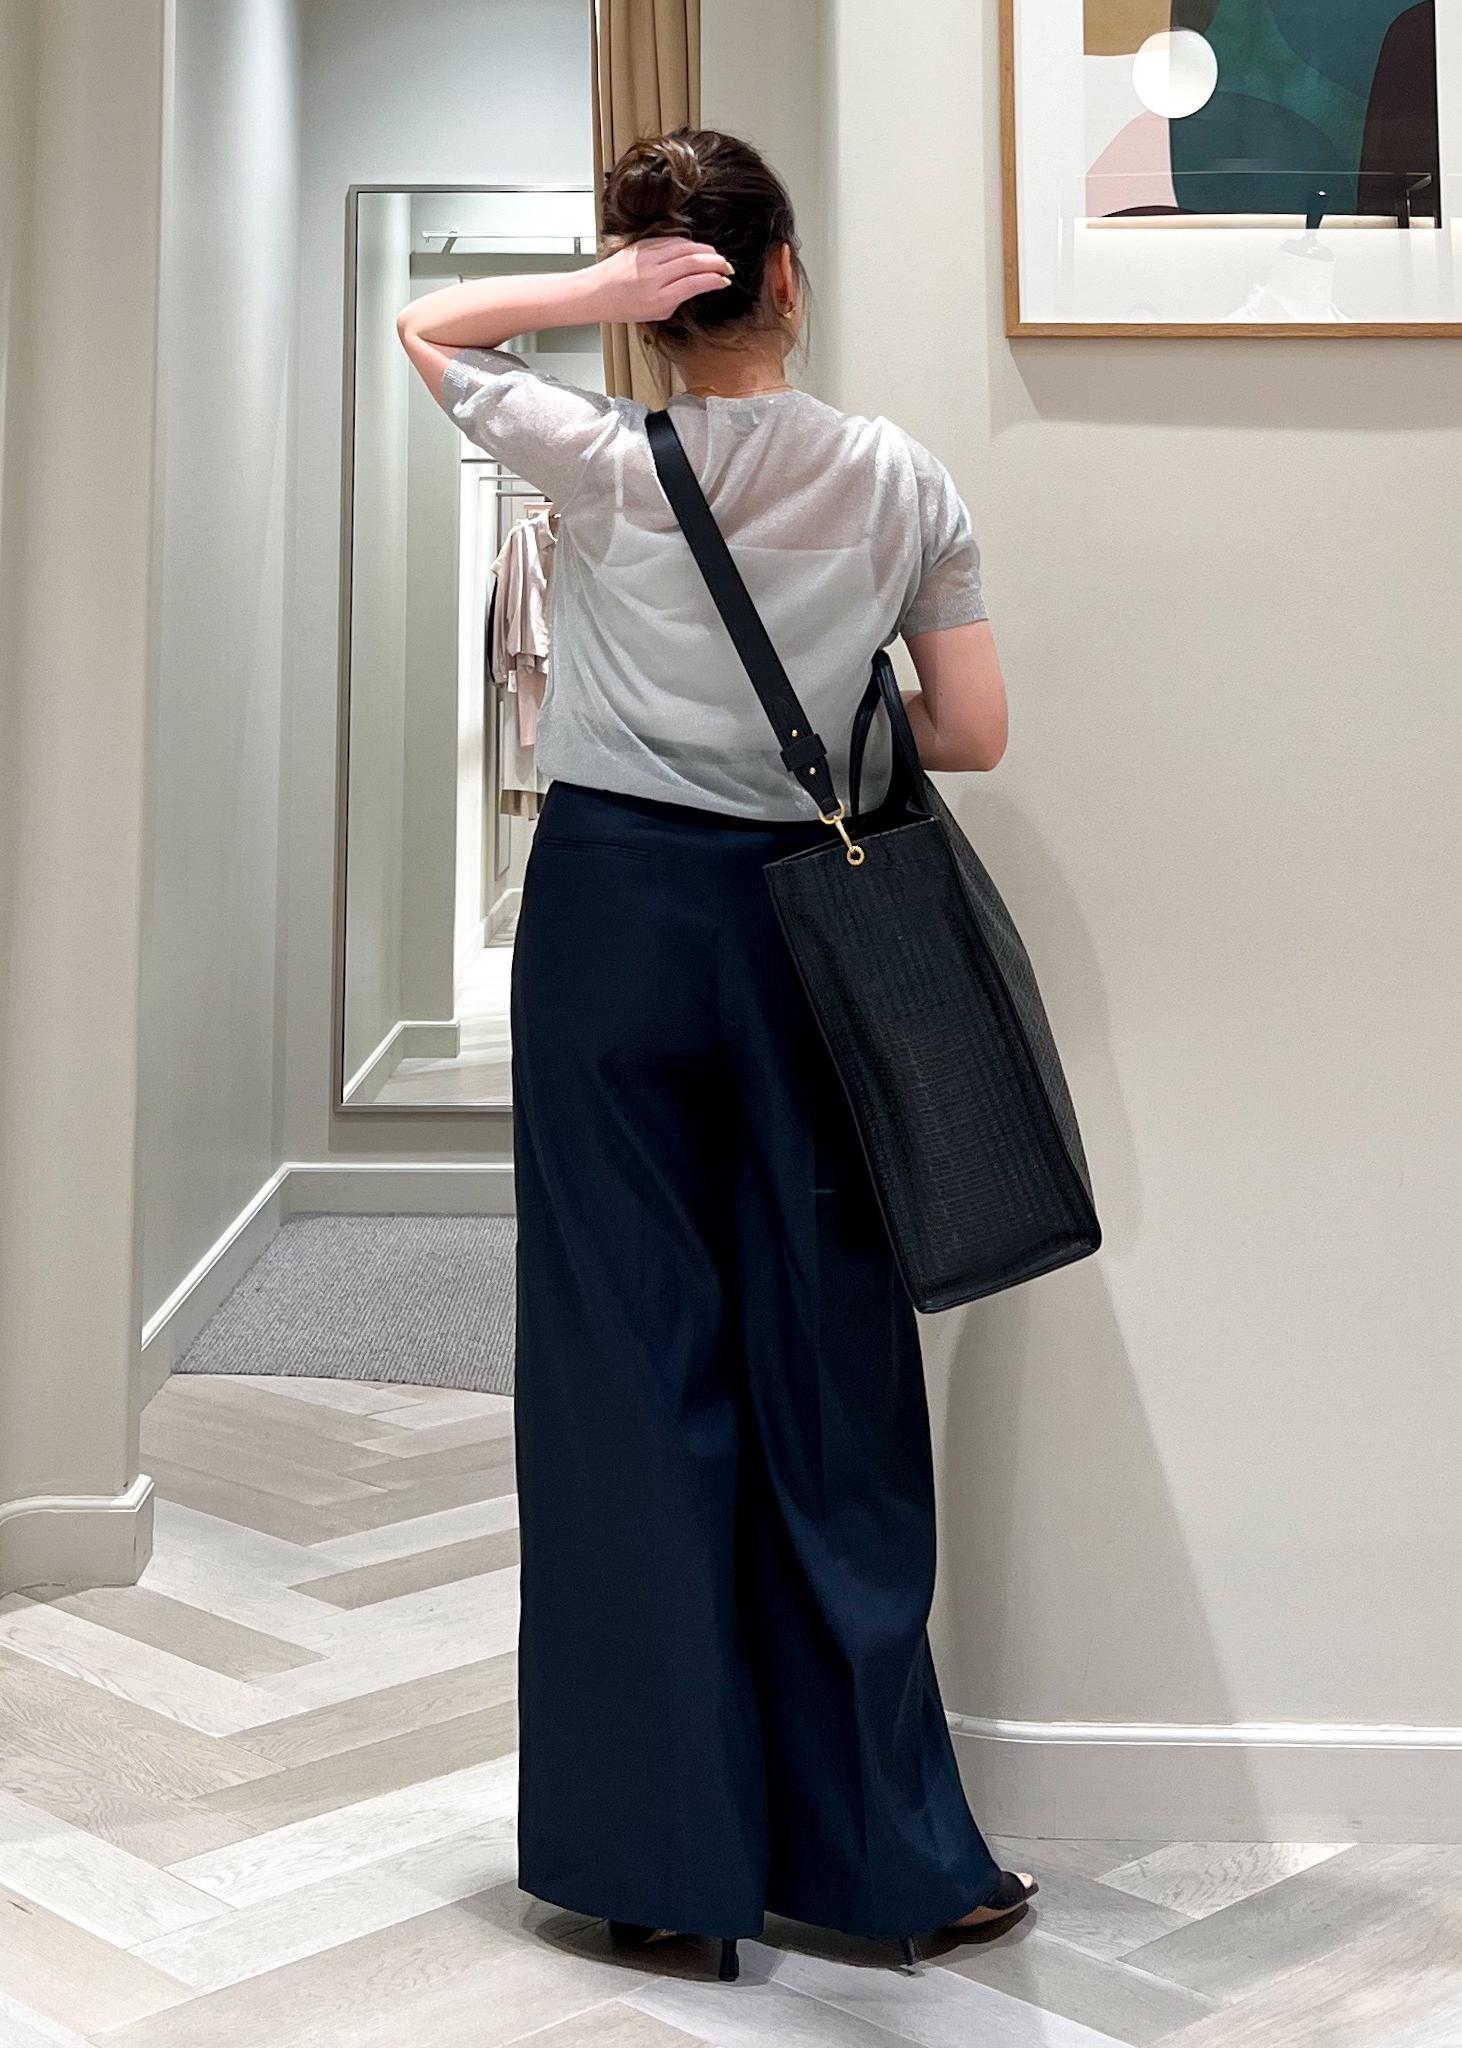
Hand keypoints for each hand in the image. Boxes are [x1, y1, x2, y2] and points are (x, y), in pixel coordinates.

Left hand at [585, 235, 733, 325]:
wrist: (597, 292)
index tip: (724, 280)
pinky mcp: (643, 245)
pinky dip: (687, 243)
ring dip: (704, 250)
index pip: (695, 283)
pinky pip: (671, 240)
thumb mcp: (657, 313)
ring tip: (715, 256)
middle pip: (693, 261)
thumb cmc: (624, 306)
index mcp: (658, 297)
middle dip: (715, 262)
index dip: (714, 280)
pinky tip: (695, 248)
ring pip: (684, 247)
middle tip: (726, 266)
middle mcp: (653, 275)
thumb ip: (678, 299)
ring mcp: (648, 257)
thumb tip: (698, 285)